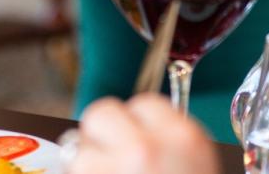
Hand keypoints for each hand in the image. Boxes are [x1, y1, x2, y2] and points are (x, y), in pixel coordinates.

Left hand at [69, 95, 219, 173]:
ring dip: (87, 161)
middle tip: (114, 160)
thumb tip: (141, 123)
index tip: (140, 141)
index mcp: (182, 138)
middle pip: (102, 112)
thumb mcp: (200, 163)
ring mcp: (110, 168)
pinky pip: (68, 168)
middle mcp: (144, 148)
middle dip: (103, 134)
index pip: (144, 102)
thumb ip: (172, 138)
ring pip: (77, 144)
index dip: (138, 122)